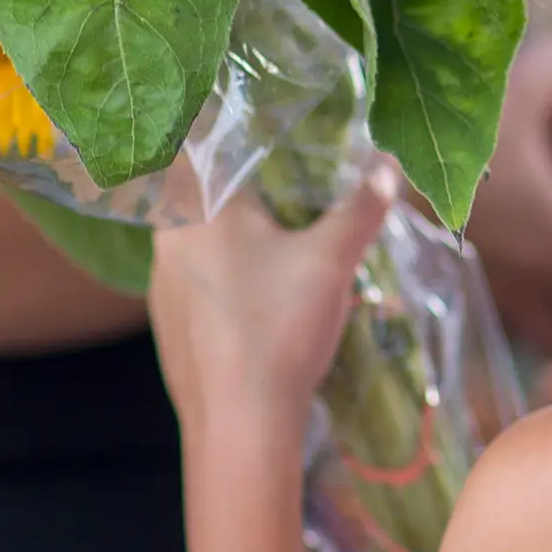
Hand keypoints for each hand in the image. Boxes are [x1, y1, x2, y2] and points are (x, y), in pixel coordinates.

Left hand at [152, 159, 398, 453]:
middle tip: (282, 187)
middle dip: (238, 189)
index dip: (227, 132)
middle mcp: (166, 240)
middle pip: (199, 194)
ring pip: (194, 241)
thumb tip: (389, 164)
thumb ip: (361, 206)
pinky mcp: (168, 325)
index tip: (254, 126)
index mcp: (197, 209)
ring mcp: (162, 286)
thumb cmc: (280, 328)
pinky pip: (194, 282)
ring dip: (228, 237)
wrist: (239, 425)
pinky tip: (257, 298)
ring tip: (274, 242)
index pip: (201, 147)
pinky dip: (222, 278)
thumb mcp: (332, 260)